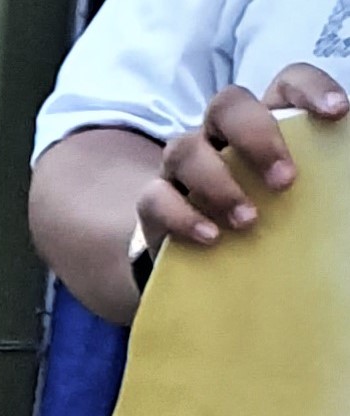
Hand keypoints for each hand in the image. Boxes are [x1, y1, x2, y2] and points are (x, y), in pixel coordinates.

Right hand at [142, 65, 347, 253]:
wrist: (207, 263)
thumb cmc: (262, 217)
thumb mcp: (297, 194)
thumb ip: (322, 176)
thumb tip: (349, 167)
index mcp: (262, 121)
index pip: (285, 82)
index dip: (310, 89)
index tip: (338, 114)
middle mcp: (218, 134)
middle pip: (226, 104)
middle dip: (256, 137)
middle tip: (284, 181)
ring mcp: (182, 167)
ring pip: (185, 150)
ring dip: (218, 184)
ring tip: (248, 220)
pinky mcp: (154, 205)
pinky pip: (156, 199)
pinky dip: (183, 217)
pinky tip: (211, 237)